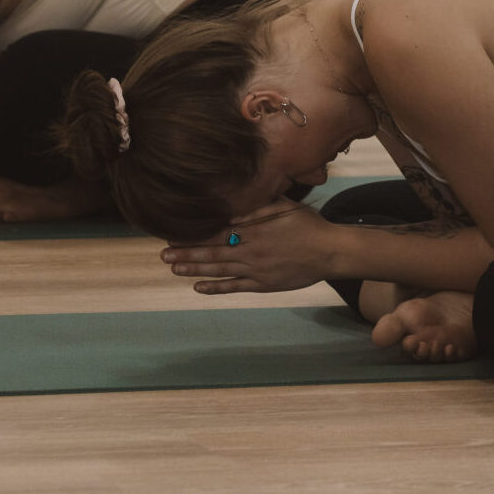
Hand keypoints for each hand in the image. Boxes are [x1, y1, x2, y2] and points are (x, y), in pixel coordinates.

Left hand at [159, 201, 337, 293]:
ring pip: (218, 270)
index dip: (193, 233)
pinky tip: (198, 287)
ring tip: (174, 268)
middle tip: (163, 253)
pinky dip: (215, 287)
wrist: (330, 251)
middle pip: (211, 251)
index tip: (173, 233)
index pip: (216, 231)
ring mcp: (255, 269)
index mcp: (253, 228)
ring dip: (194, 269)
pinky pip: (234, 287)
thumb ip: (257, 206)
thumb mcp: (283, 206)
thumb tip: (232, 209)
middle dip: (186, 252)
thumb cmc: (308, 225)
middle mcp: (250, 249)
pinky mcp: (263, 284)